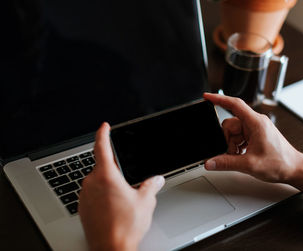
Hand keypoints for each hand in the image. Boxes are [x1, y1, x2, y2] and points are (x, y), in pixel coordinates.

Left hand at [79, 122, 164, 250]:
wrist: (111, 248)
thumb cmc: (125, 226)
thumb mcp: (145, 201)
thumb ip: (151, 185)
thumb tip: (157, 179)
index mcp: (106, 176)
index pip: (101, 147)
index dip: (103, 134)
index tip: (104, 126)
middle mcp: (92, 183)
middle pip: (102, 167)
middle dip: (114, 169)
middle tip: (126, 179)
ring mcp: (85, 196)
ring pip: (97, 182)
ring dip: (107, 184)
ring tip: (122, 199)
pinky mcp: (82, 208)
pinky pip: (92, 194)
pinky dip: (101, 196)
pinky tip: (113, 207)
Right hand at [203, 93, 302, 197]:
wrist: (294, 169)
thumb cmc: (281, 163)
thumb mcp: (249, 165)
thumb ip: (226, 163)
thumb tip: (210, 162)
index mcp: (256, 123)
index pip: (234, 104)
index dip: (219, 99)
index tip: (207, 97)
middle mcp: (256, 123)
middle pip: (230, 124)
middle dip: (227, 139)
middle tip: (233, 152)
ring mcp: (256, 129)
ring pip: (233, 133)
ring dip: (232, 145)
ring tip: (241, 156)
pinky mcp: (256, 136)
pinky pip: (239, 137)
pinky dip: (237, 147)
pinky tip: (243, 155)